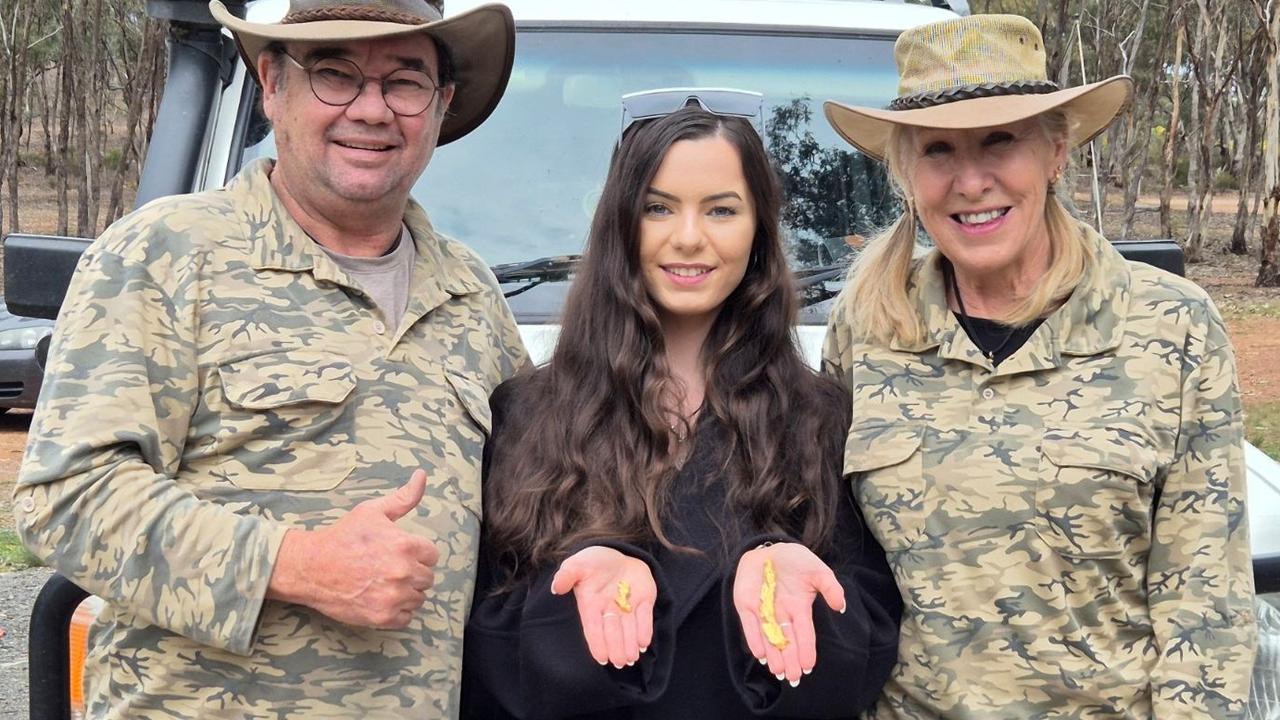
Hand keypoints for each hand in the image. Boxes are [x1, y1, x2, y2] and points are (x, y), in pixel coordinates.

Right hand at [268, 469, 438, 628]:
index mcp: (405, 545)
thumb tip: (422, 475)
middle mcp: (403, 572)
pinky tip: (381, 598)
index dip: (417, 554)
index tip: (400, 553)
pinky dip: (397, 611)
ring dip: (406, 592)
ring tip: (384, 583)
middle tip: (389, 568)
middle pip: (427, 578)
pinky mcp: (383, 617)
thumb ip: (403, 497)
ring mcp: (394, 597)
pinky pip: (406, 617)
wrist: (312, 567)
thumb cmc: (343, 537)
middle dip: (412, 573)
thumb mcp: (373, 511)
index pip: (432, 555)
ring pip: (418, 598)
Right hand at [550, 546, 656, 668]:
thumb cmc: (593, 562)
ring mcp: (628, 607)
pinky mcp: (644, 601)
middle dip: (616, 647)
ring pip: (629, 629)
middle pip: (613, 632)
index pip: (593, 628)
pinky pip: (645, 617)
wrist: (618, 553)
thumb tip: (556, 588)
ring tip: (631, 658)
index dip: (598, 643)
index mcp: (591, 605)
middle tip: (620, 662)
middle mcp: (609, 610)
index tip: (602, 659)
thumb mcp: (577, 564)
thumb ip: (567, 574)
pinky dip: (645, 630)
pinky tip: (644, 642)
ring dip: (630, 644)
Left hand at [732, 543, 845, 685]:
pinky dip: (754, 639)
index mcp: (800, 608)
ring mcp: (764, 611)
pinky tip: (760, 653)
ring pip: (769, 637)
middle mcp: (782, 614)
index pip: (804, 632)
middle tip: (794, 677)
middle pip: (787, 641)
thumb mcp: (817, 570)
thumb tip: (841, 607)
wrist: (769, 549)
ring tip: (778, 672)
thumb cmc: (796, 561)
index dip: (806, 649)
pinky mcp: (746, 605)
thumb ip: (831, 587)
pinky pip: (750, 625)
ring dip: (774, 655)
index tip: (809, 665)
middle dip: (790, 659)